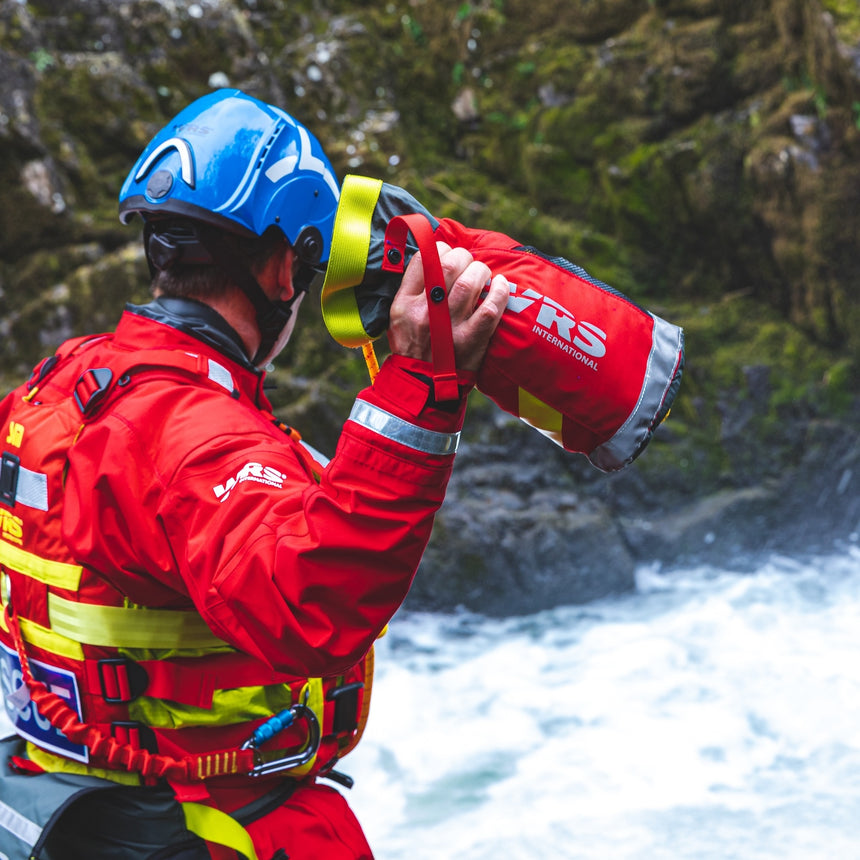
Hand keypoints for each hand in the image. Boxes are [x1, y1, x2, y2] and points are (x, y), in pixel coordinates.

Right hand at [387, 242, 507, 373]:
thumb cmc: (412, 348)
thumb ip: (411, 291)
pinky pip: (490, 308)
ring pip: (469, 283)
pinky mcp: (472, 340)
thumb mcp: (397, 318)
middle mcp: (425, 313)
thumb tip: (432, 259)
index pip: (423, 260)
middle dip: (463, 257)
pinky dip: (499, 291)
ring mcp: (450, 327)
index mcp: (404, 304)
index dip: (440, 249)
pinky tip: (500, 285)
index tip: (447, 254)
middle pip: (448, 265)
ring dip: (480, 271)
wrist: (422, 386)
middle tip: (467, 263)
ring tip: (482, 273)